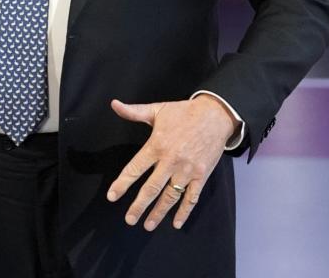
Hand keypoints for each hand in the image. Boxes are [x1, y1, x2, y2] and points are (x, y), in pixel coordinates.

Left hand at [106, 97, 235, 231]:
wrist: (215, 115)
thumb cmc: (184, 112)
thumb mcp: (157, 109)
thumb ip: (134, 111)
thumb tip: (114, 104)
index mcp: (156, 145)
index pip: (135, 168)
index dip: (122, 184)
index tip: (112, 196)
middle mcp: (170, 160)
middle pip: (151, 188)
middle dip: (139, 206)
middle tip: (129, 219)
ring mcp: (187, 170)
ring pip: (170, 196)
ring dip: (158, 212)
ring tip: (148, 225)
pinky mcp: (202, 175)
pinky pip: (191, 197)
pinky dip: (184, 212)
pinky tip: (176, 223)